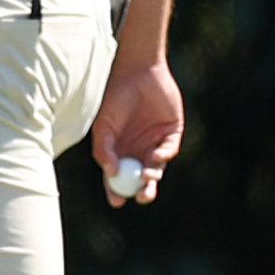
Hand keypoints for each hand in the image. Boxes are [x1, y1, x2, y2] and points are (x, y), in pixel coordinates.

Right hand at [91, 59, 183, 207]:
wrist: (137, 72)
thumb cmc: (114, 97)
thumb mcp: (103, 126)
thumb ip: (104, 150)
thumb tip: (110, 174)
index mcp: (119, 150)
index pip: (118, 178)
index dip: (117, 191)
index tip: (117, 202)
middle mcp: (137, 149)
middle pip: (141, 178)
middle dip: (142, 190)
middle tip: (142, 196)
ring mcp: (155, 141)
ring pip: (157, 167)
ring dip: (153, 176)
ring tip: (147, 176)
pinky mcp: (172, 132)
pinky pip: (169, 150)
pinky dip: (163, 156)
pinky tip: (155, 155)